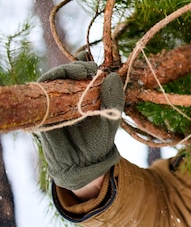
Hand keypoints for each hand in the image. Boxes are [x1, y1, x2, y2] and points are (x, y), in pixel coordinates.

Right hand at [38, 61, 123, 190]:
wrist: (85, 163)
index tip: (95, 66)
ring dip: (63, 72)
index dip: (85, 64)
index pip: (81, 73)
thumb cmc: (99, 139)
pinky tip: (61, 84)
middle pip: (66, 73)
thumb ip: (114, 97)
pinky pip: (40, 95)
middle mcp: (68, 96)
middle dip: (75, 66)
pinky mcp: (43, 113)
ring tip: (79, 73)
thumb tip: (112, 75)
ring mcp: (54, 103)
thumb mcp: (112, 117)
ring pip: (52, 80)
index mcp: (84, 94)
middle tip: (87, 69)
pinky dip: (48, 85)